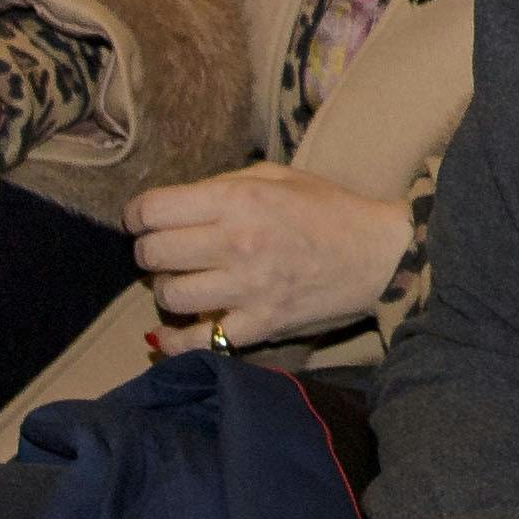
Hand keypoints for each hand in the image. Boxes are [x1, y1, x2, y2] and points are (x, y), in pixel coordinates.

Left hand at [127, 163, 415, 353]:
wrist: (380, 255)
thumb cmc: (329, 209)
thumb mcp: (277, 176)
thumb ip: (224, 185)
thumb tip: (177, 204)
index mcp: (238, 200)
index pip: (152, 210)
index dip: (138, 215)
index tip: (145, 220)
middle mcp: (236, 243)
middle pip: (152, 253)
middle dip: (150, 251)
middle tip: (166, 251)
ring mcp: (248, 288)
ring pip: (169, 296)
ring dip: (167, 289)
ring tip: (183, 283)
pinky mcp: (261, 325)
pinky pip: (200, 342)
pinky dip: (175, 342)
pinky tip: (168, 335)